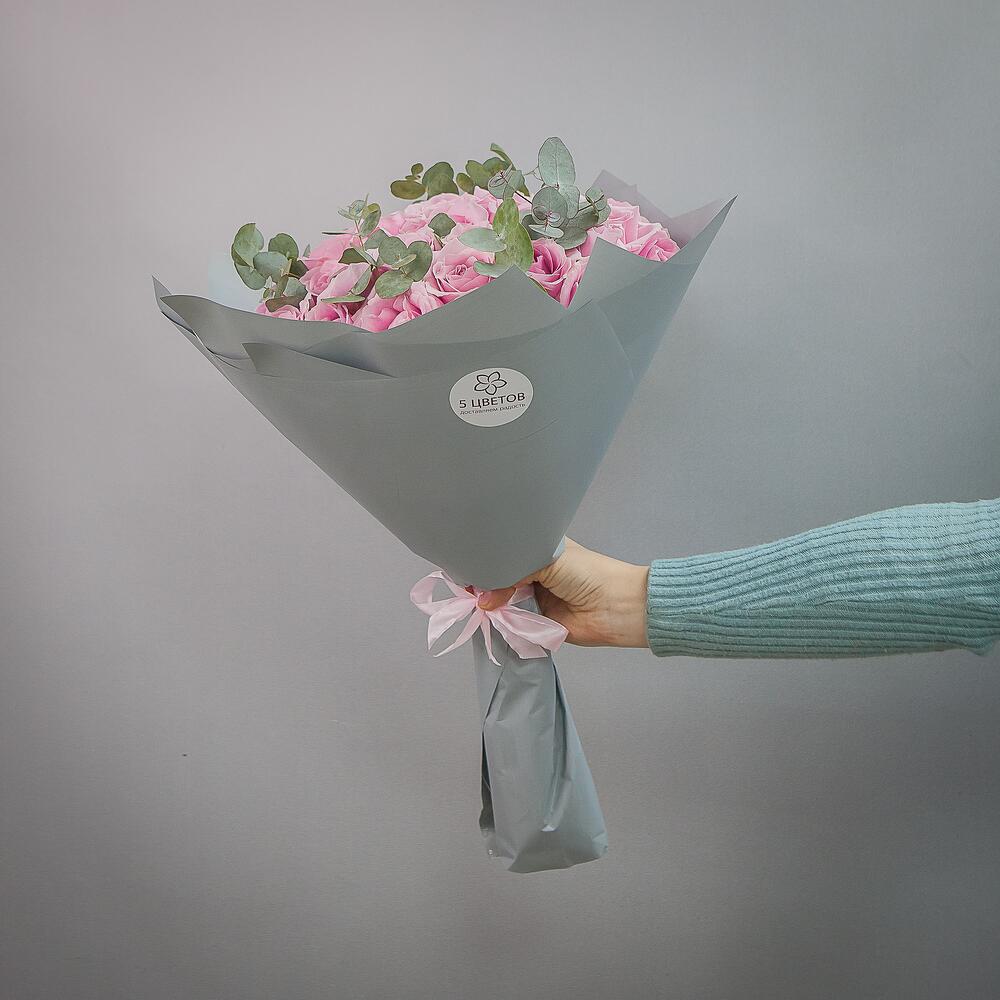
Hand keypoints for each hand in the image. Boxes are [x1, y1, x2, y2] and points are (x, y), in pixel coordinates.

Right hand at [478, 538, 649, 647]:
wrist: (616, 607)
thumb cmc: (588, 574)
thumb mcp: (546, 562)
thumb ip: (512, 575)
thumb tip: (483, 600)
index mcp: (538, 550)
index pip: (505, 553)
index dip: (487, 559)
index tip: (467, 565)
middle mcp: (534, 573)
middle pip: (500, 578)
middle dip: (486, 584)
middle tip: (468, 588)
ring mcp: (535, 598)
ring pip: (503, 601)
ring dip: (493, 605)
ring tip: (478, 602)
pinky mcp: (536, 623)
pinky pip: (513, 623)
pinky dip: (504, 622)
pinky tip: (491, 617)